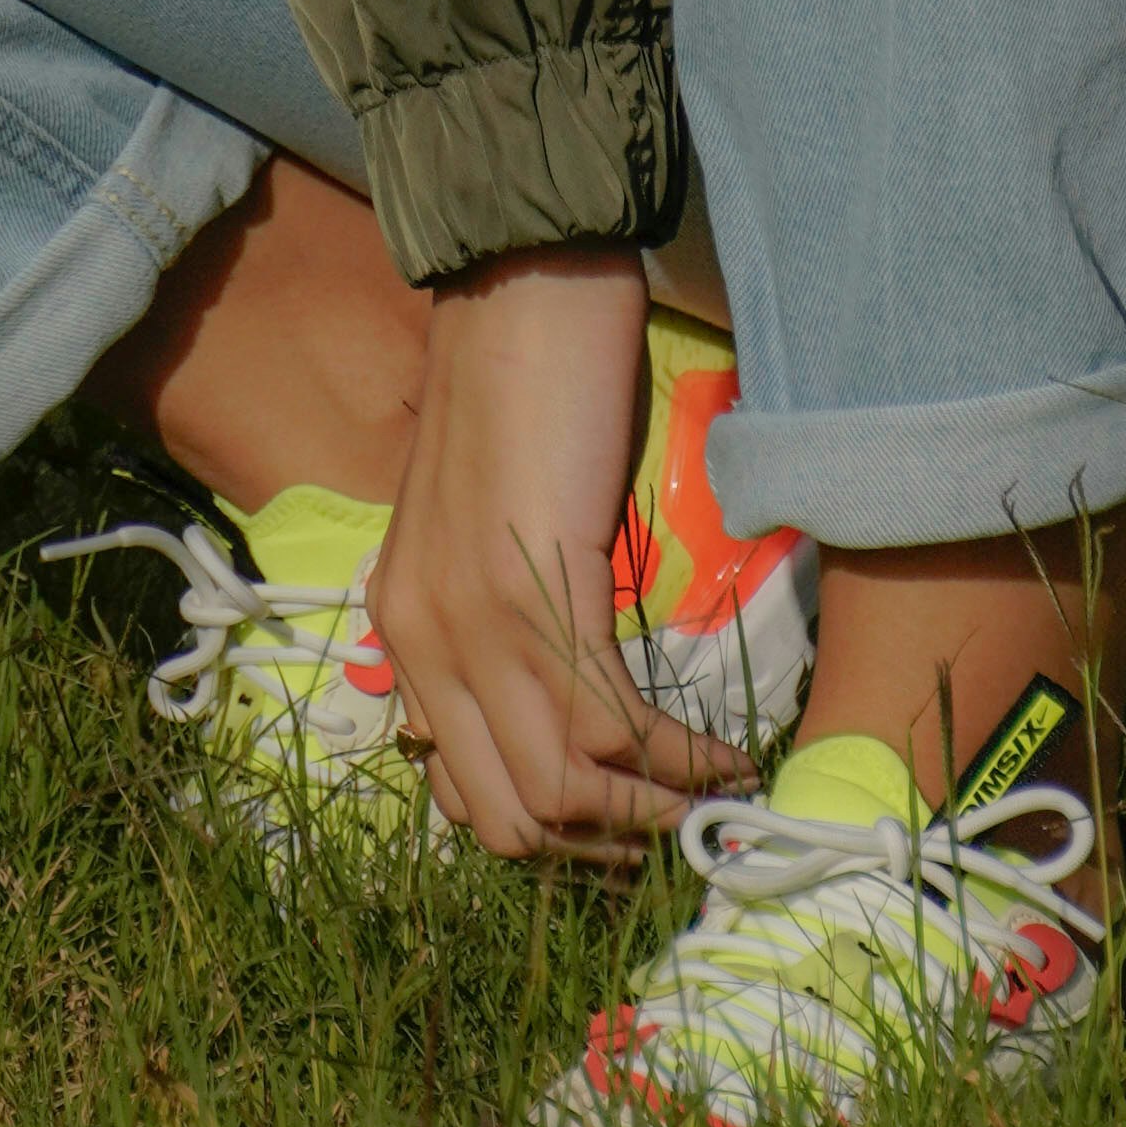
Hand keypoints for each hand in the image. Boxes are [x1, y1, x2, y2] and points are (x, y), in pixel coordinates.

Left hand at [366, 250, 747, 861]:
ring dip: (647, 815)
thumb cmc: (519, 382)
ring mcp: (471, 621)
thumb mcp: (486, 522)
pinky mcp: (536, 590)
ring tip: (709, 799)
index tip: (625, 827)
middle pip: (509, 818)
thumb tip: (561, 698)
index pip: (464, 793)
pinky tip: (724, 755)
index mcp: (402, 627)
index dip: (553, 833)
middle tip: (673, 830)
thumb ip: (498, 609)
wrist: (519, 279)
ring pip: (561, 790)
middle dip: (601, 847)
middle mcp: (420, 641)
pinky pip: (610, 725)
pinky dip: (676, 759)